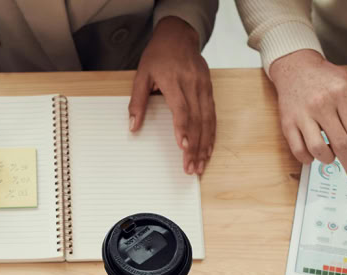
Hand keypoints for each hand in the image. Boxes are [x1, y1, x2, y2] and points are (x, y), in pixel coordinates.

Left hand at [130, 16, 214, 174]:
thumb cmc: (158, 55)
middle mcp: (192, 84)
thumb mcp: (141, 75)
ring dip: (205, 144)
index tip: (184, 147)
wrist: (178, 35)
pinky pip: (213, 115)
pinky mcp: (209, 89)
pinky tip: (209, 149)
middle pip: (197, 120)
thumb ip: (137, 102)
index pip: (182, 109)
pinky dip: (211, 134)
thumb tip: (133, 126)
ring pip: (208, 120)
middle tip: (192, 167)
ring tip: (201, 164)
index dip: (183, 129)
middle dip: (195, 146)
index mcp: (174, 81)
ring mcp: (203, 87)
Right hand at [268, 49, 346, 190]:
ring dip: (329, 160)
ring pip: (319, 149)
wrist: (294, 66)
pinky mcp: (288, 123)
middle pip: (341, 145)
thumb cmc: (324, 76)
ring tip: (333, 158)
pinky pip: (298, 150)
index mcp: (341, 94)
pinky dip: (308, 158)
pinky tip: (314, 155)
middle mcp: (322, 105)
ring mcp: (303, 115)